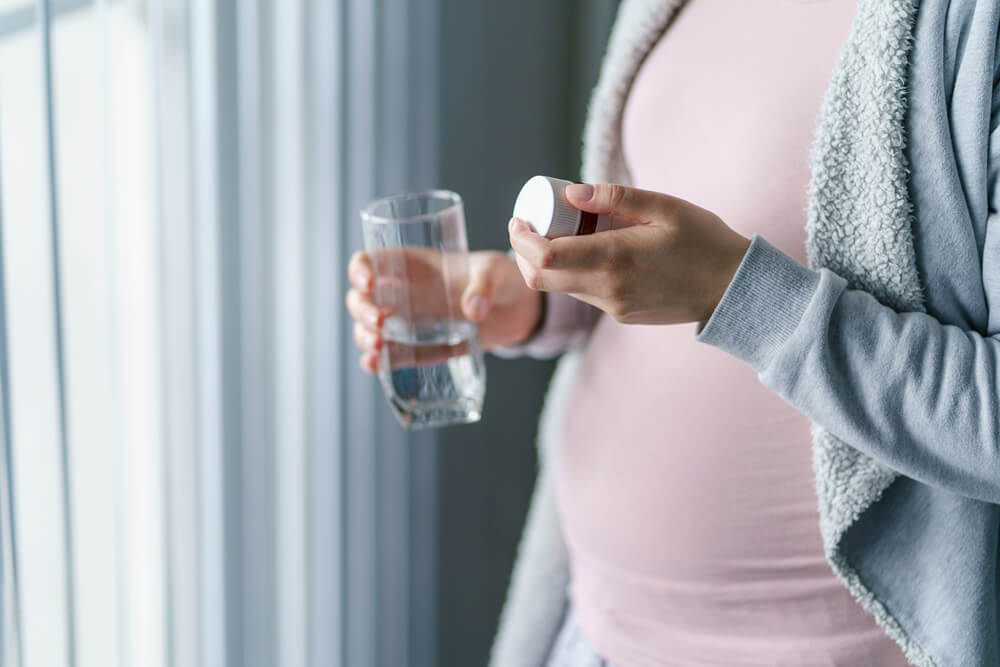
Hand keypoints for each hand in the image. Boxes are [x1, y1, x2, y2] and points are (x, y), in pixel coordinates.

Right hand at [346, 248, 542, 372]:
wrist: (518, 309)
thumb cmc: (500, 278)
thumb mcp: (494, 272)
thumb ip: (483, 286)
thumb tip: (472, 311)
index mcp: (412, 265)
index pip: (370, 261)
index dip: (360, 270)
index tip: (368, 283)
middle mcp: (403, 293)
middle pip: (361, 299)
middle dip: (362, 310)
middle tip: (380, 322)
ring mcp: (409, 322)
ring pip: (368, 329)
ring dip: (364, 337)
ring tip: (378, 347)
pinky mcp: (421, 348)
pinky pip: (391, 356)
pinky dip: (378, 363)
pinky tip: (376, 366)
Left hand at [508, 183, 750, 324]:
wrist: (734, 288)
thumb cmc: (704, 241)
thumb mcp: (665, 207)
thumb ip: (615, 198)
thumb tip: (571, 192)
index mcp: (615, 258)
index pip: (545, 257)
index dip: (522, 239)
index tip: (519, 220)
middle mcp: (608, 289)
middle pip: (541, 279)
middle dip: (525, 253)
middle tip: (529, 226)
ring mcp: (614, 307)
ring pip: (562, 288)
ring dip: (550, 263)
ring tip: (564, 232)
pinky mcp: (622, 315)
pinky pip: (586, 294)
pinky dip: (575, 273)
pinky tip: (592, 251)